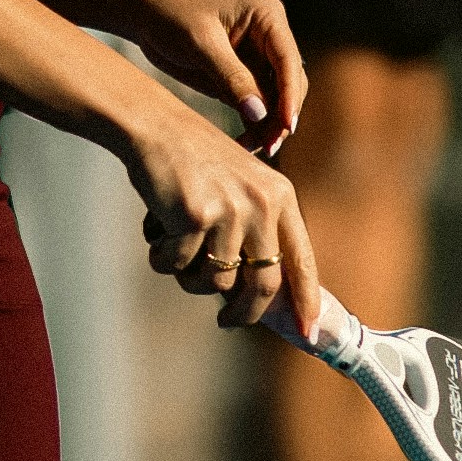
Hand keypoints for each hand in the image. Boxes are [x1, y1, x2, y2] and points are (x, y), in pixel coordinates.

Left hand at [116, 0, 307, 159]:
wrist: (146, 14)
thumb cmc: (172, 15)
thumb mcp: (199, 43)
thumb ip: (230, 76)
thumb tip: (260, 113)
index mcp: (267, 17)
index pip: (288, 60)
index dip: (290, 94)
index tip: (286, 125)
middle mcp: (270, 37)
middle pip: (288, 84)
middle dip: (280, 115)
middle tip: (267, 146)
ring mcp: (258, 59)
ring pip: (275, 100)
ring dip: (268, 126)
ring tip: (252, 149)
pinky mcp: (243, 78)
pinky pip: (257, 107)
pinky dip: (254, 126)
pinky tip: (244, 144)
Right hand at [119, 96, 320, 337]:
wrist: (153, 126)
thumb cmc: (194, 163)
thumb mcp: (241, 187)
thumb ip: (258, 231)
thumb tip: (261, 293)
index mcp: (280, 196)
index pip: (301, 261)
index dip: (305, 302)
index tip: (308, 334)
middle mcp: (261, 204)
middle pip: (263, 284)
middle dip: (244, 312)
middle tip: (226, 320)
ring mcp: (229, 210)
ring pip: (214, 280)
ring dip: (189, 275)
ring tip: (175, 247)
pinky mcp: (194, 216)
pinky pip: (178, 265)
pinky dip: (162, 258)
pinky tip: (155, 235)